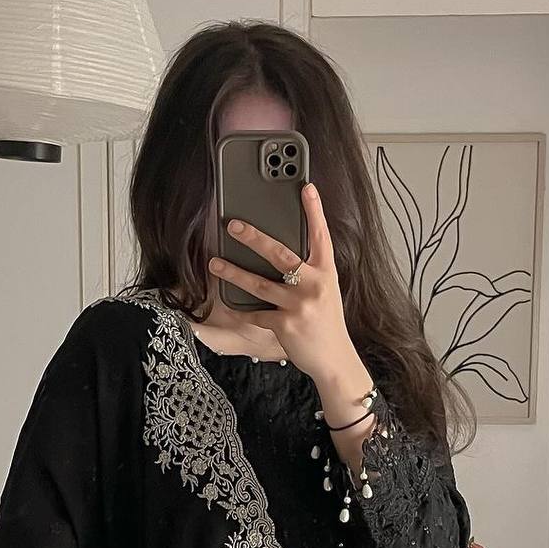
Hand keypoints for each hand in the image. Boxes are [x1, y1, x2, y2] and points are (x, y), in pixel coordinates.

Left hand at [207, 182, 367, 393]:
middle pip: (280, 255)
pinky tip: (228, 304)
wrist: (334, 359)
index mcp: (325, 273)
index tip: (307, 188)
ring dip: (233, 273)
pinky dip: (242, 310)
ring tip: (215, 263)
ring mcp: (299, 306)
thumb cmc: (327, 323)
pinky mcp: (285, 326)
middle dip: (254, 237)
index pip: (321, 236)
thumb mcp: (326, 291)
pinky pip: (256, 314)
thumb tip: (286, 256)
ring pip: (259, 284)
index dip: (315, 211)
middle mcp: (313, 286)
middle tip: (233, 225)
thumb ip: (311, 273)